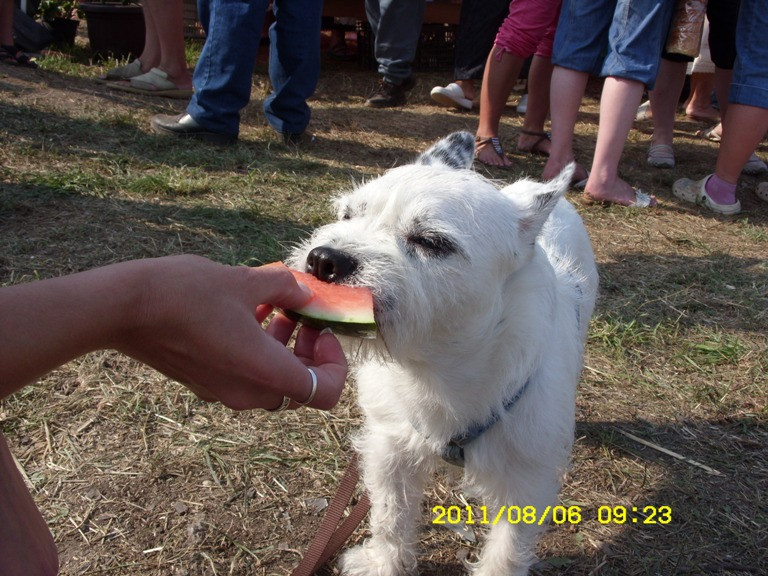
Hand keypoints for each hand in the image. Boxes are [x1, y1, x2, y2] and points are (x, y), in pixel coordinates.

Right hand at [116, 256, 347, 410]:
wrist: (120, 309)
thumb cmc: (184, 293)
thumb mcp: (245, 280)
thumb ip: (285, 287)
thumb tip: (305, 291)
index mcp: (264, 373)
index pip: (324, 393)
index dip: (335, 365)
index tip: (321, 331)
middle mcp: (246, 392)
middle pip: (299, 386)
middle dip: (308, 350)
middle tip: (301, 314)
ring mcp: (222, 392)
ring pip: (271, 380)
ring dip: (282, 346)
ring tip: (274, 307)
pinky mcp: (203, 382)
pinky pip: (244, 375)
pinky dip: (255, 349)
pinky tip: (245, 311)